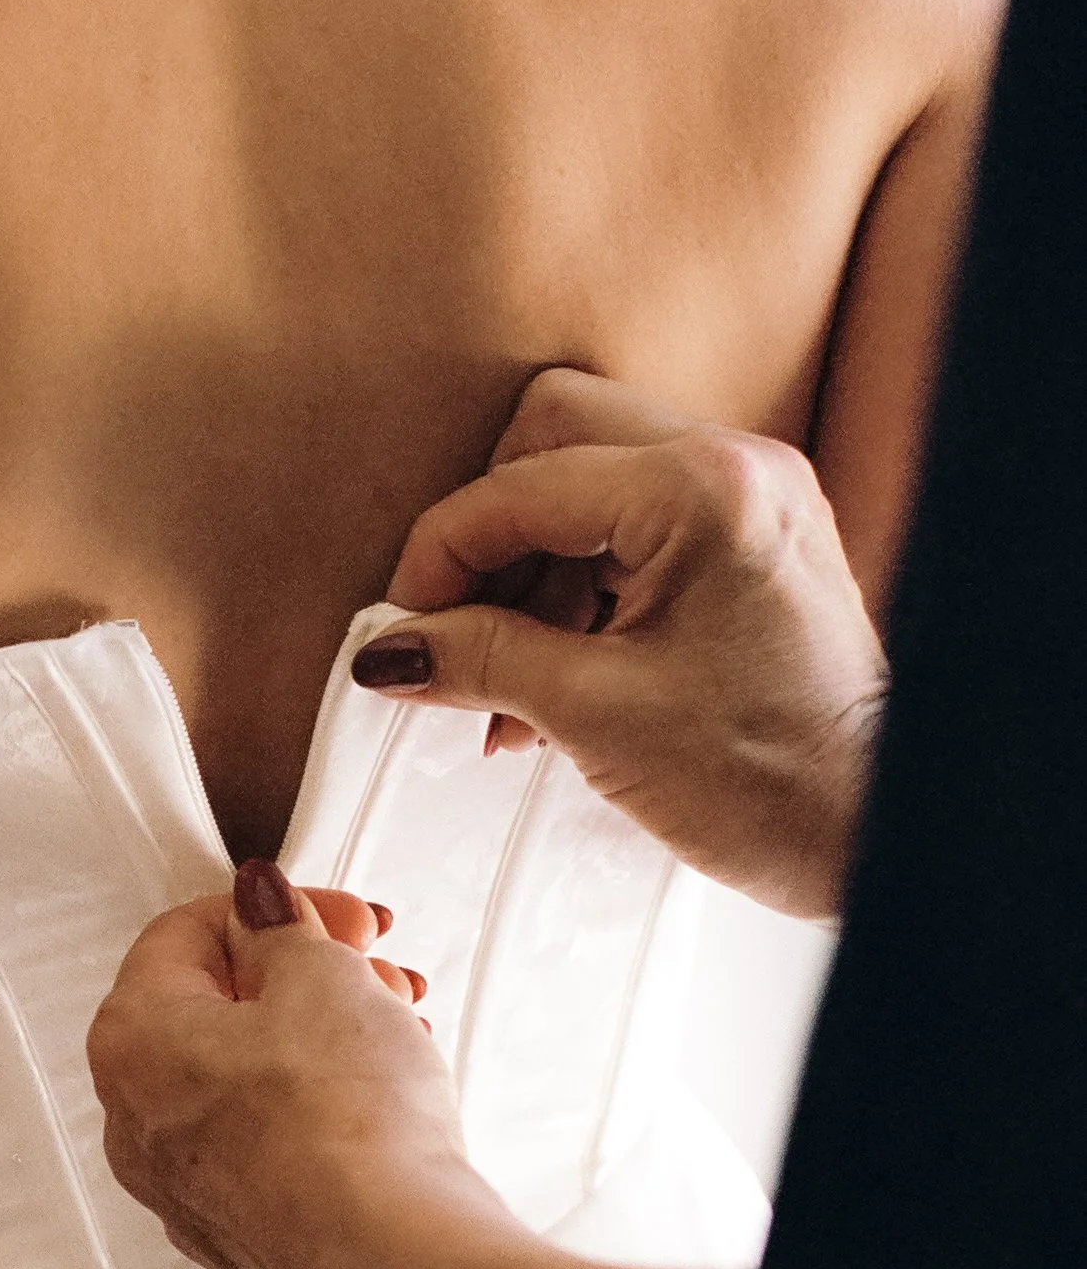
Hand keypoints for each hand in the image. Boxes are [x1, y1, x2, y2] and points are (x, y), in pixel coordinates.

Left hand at [88, 865, 511, 1268]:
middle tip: (372, 968)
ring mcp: (183, 1186)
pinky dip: (317, 1106)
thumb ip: (281, 928)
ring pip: (246, 1077)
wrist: (390, 1254)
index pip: (184, 934)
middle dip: (305, 975)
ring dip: (321, 1036)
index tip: (340, 919)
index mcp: (132, 1038)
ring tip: (397, 1028)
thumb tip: (259, 906)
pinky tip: (381, 1095)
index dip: (275, 911)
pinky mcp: (239, 1232)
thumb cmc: (344, 1122)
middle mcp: (136, 1119)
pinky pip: (268, 1141)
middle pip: (215, 1008)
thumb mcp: (321, 978)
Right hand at [353, 371, 885, 918]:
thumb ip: (480, 660)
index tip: (402, 630)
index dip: (440, 557)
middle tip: (457, 626)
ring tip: (510, 678)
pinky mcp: (754, 536)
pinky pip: (634, 522)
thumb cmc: (770, 780)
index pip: (520, 485)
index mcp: (700, 491)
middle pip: (552, 437)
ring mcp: (751, 495)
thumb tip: (390, 647)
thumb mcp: (596, 716)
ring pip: (587, 478)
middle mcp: (733, 466)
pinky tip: (555, 670)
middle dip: (490, 534)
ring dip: (531, 567)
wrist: (877, 832)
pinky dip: (580, 584)